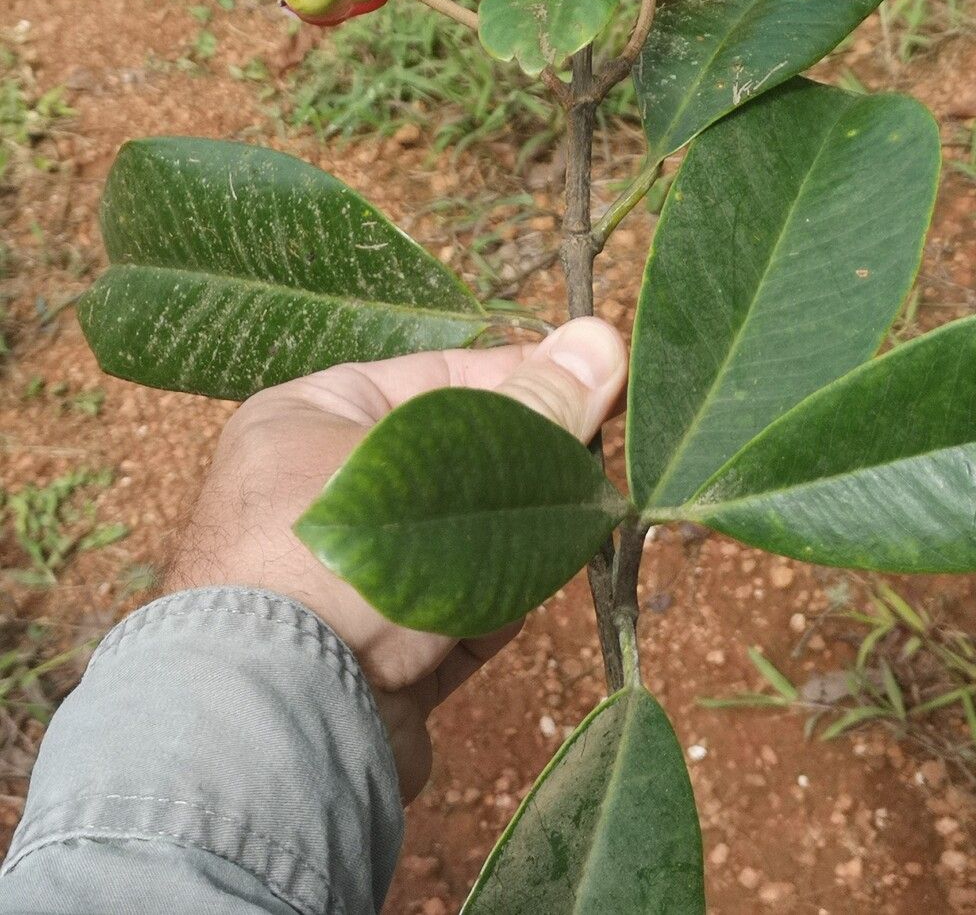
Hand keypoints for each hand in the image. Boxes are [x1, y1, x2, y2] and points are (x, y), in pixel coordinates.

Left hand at [166, 317, 627, 800]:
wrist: (277, 735)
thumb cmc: (349, 566)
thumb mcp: (449, 469)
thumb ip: (533, 412)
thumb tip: (601, 337)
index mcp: (308, 421)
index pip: (441, 381)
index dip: (527, 381)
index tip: (602, 384)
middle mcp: (317, 497)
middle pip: (456, 466)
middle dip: (526, 474)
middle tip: (596, 469)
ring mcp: (343, 584)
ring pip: (464, 543)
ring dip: (514, 547)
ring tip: (561, 539)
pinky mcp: (372, 662)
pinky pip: (454, 615)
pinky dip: (491, 612)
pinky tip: (507, 612)